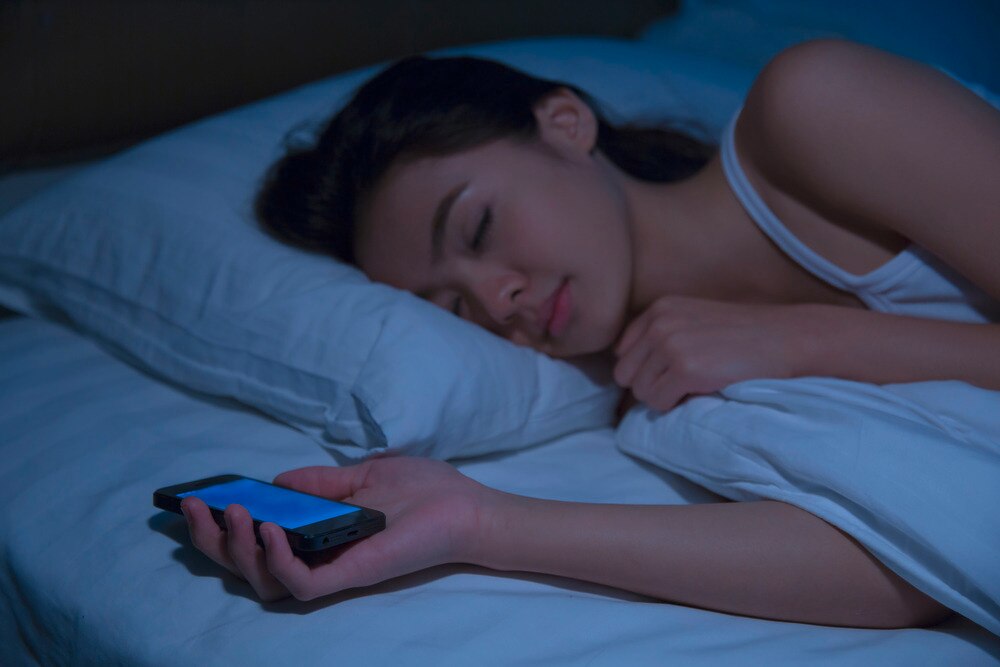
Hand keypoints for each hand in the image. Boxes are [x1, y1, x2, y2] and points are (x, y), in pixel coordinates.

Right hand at [180, 456, 492, 601]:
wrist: (466, 508)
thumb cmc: (423, 491)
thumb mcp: (363, 475)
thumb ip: (320, 483)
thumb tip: (277, 478)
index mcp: (317, 535)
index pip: (257, 542)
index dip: (221, 527)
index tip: (194, 499)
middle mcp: (317, 558)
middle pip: (247, 567)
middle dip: (211, 540)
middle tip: (192, 508)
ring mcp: (331, 570)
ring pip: (263, 581)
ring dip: (236, 548)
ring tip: (231, 512)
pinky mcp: (349, 577)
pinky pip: (298, 585)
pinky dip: (276, 561)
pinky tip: (268, 528)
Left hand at [613, 296, 801, 411]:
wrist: (788, 339)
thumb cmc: (743, 337)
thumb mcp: (693, 322)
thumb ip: (660, 336)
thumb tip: (623, 375)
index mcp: (659, 309)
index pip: (621, 352)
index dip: (643, 369)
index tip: (669, 373)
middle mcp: (660, 323)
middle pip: (625, 374)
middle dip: (649, 385)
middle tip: (683, 385)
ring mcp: (671, 345)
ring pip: (639, 391)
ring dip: (663, 397)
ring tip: (695, 386)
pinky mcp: (686, 369)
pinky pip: (657, 403)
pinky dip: (674, 406)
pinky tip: (700, 392)